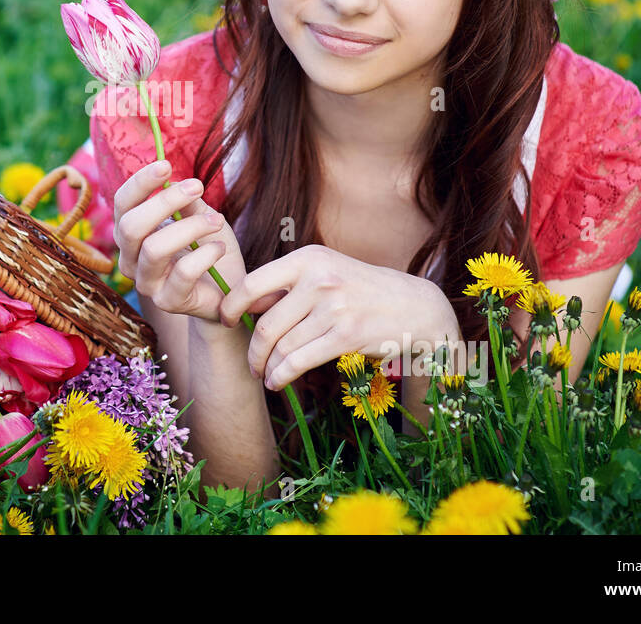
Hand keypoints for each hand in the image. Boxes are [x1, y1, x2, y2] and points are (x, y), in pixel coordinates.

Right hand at [113, 159, 246, 323]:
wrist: (228, 290)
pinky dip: (206, 254)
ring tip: (216, 220)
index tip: (166, 165)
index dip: (140, 183)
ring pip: (154, 249)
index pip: (122, 204)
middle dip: (164, 202)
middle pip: (130, 226)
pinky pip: (183, 273)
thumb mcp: (199, 216)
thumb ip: (186, 202)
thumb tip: (176, 183)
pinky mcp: (167, 301)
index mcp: (130, 234)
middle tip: (197, 186)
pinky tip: (219, 248)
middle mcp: (130, 258)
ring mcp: (146, 283)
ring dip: (190, 227)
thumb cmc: (208, 249)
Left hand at [218, 244, 460, 390]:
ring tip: (265, 375)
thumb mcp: (325, 272)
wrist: (415, 305)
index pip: (252, 283)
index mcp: (308, 258)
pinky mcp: (346, 335)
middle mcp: (319, 279)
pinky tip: (277, 382)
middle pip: (265, 324)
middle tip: (251, 362)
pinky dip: (281, 376)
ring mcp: (333, 307)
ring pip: (281, 346)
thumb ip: (286, 286)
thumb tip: (242, 305)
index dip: (231, 306)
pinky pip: (299, 361)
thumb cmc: (361, 289)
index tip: (225, 320)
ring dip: (267, 367)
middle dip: (252, 350)